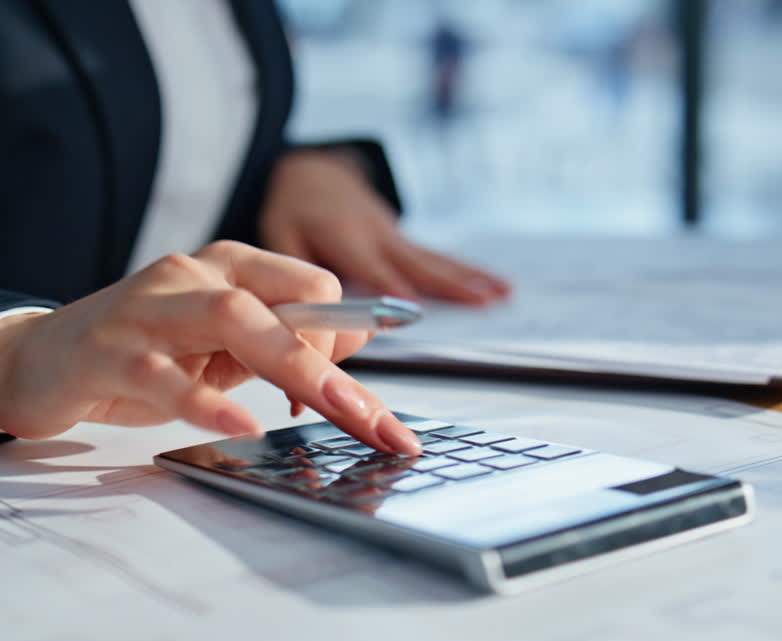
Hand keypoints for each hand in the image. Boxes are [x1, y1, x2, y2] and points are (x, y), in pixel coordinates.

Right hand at [0, 241, 421, 454]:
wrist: (32, 362)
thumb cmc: (140, 356)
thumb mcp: (222, 348)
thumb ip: (281, 342)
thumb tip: (355, 343)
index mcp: (228, 268)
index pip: (312, 286)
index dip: (341, 339)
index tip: (353, 399)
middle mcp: (191, 276)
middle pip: (281, 304)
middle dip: (334, 363)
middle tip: (372, 419)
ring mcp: (147, 311)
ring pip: (230, 319)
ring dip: (289, 365)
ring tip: (324, 408)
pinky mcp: (107, 353)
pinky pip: (163, 374)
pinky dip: (208, 402)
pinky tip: (242, 424)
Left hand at [260, 149, 509, 304]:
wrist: (314, 173)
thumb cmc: (293, 212)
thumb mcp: (277, 237)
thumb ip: (292, 278)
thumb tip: (305, 326)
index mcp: (343, 234)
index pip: (369, 266)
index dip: (390, 287)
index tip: (414, 310)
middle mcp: (377, 233)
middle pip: (417, 262)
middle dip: (450, 283)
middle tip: (483, 300)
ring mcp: (396, 235)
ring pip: (436, 259)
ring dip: (471, 276)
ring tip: (503, 292)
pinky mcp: (405, 240)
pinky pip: (438, 258)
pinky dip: (469, 271)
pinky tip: (497, 286)